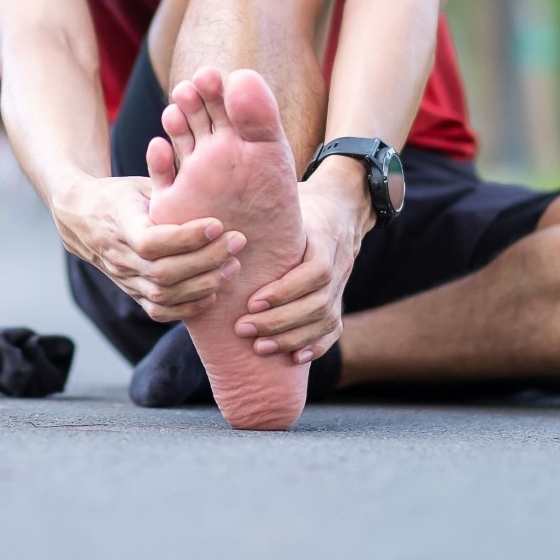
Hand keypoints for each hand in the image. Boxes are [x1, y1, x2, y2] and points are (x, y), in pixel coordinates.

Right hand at [51, 175, 245, 321]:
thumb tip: (176, 148)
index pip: (151, 241)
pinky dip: (188, 308)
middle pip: (163, 272)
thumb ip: (161, 178)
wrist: (81, 219)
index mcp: (118, 224)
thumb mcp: (137, 184)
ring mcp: (124, 279)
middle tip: (237, 242)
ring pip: (164, 295)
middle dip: (206, 260)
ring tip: (232, 266)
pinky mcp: (132, 293)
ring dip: (203, 284)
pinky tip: (213, 293)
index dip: (186, 238)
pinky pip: (159, 311)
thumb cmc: (118, 196)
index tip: (218, 224)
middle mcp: (119, 257)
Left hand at [233, 163, 371, 363]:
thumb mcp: (286, 201)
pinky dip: (316, 346)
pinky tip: (293, 358)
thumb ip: (260, 210)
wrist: (342, 207)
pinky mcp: (340, 299)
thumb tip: (217, 218)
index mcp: (324, 239)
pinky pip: (335, 329)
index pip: (314, 272)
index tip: (253, 302)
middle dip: (279, 321)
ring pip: (325, 319)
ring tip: (259, 347)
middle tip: (243, 328)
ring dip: (292, 337)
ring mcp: (342, 285)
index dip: (285, 290)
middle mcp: (339, 264)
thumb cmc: (300, 204)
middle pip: (317, 302)